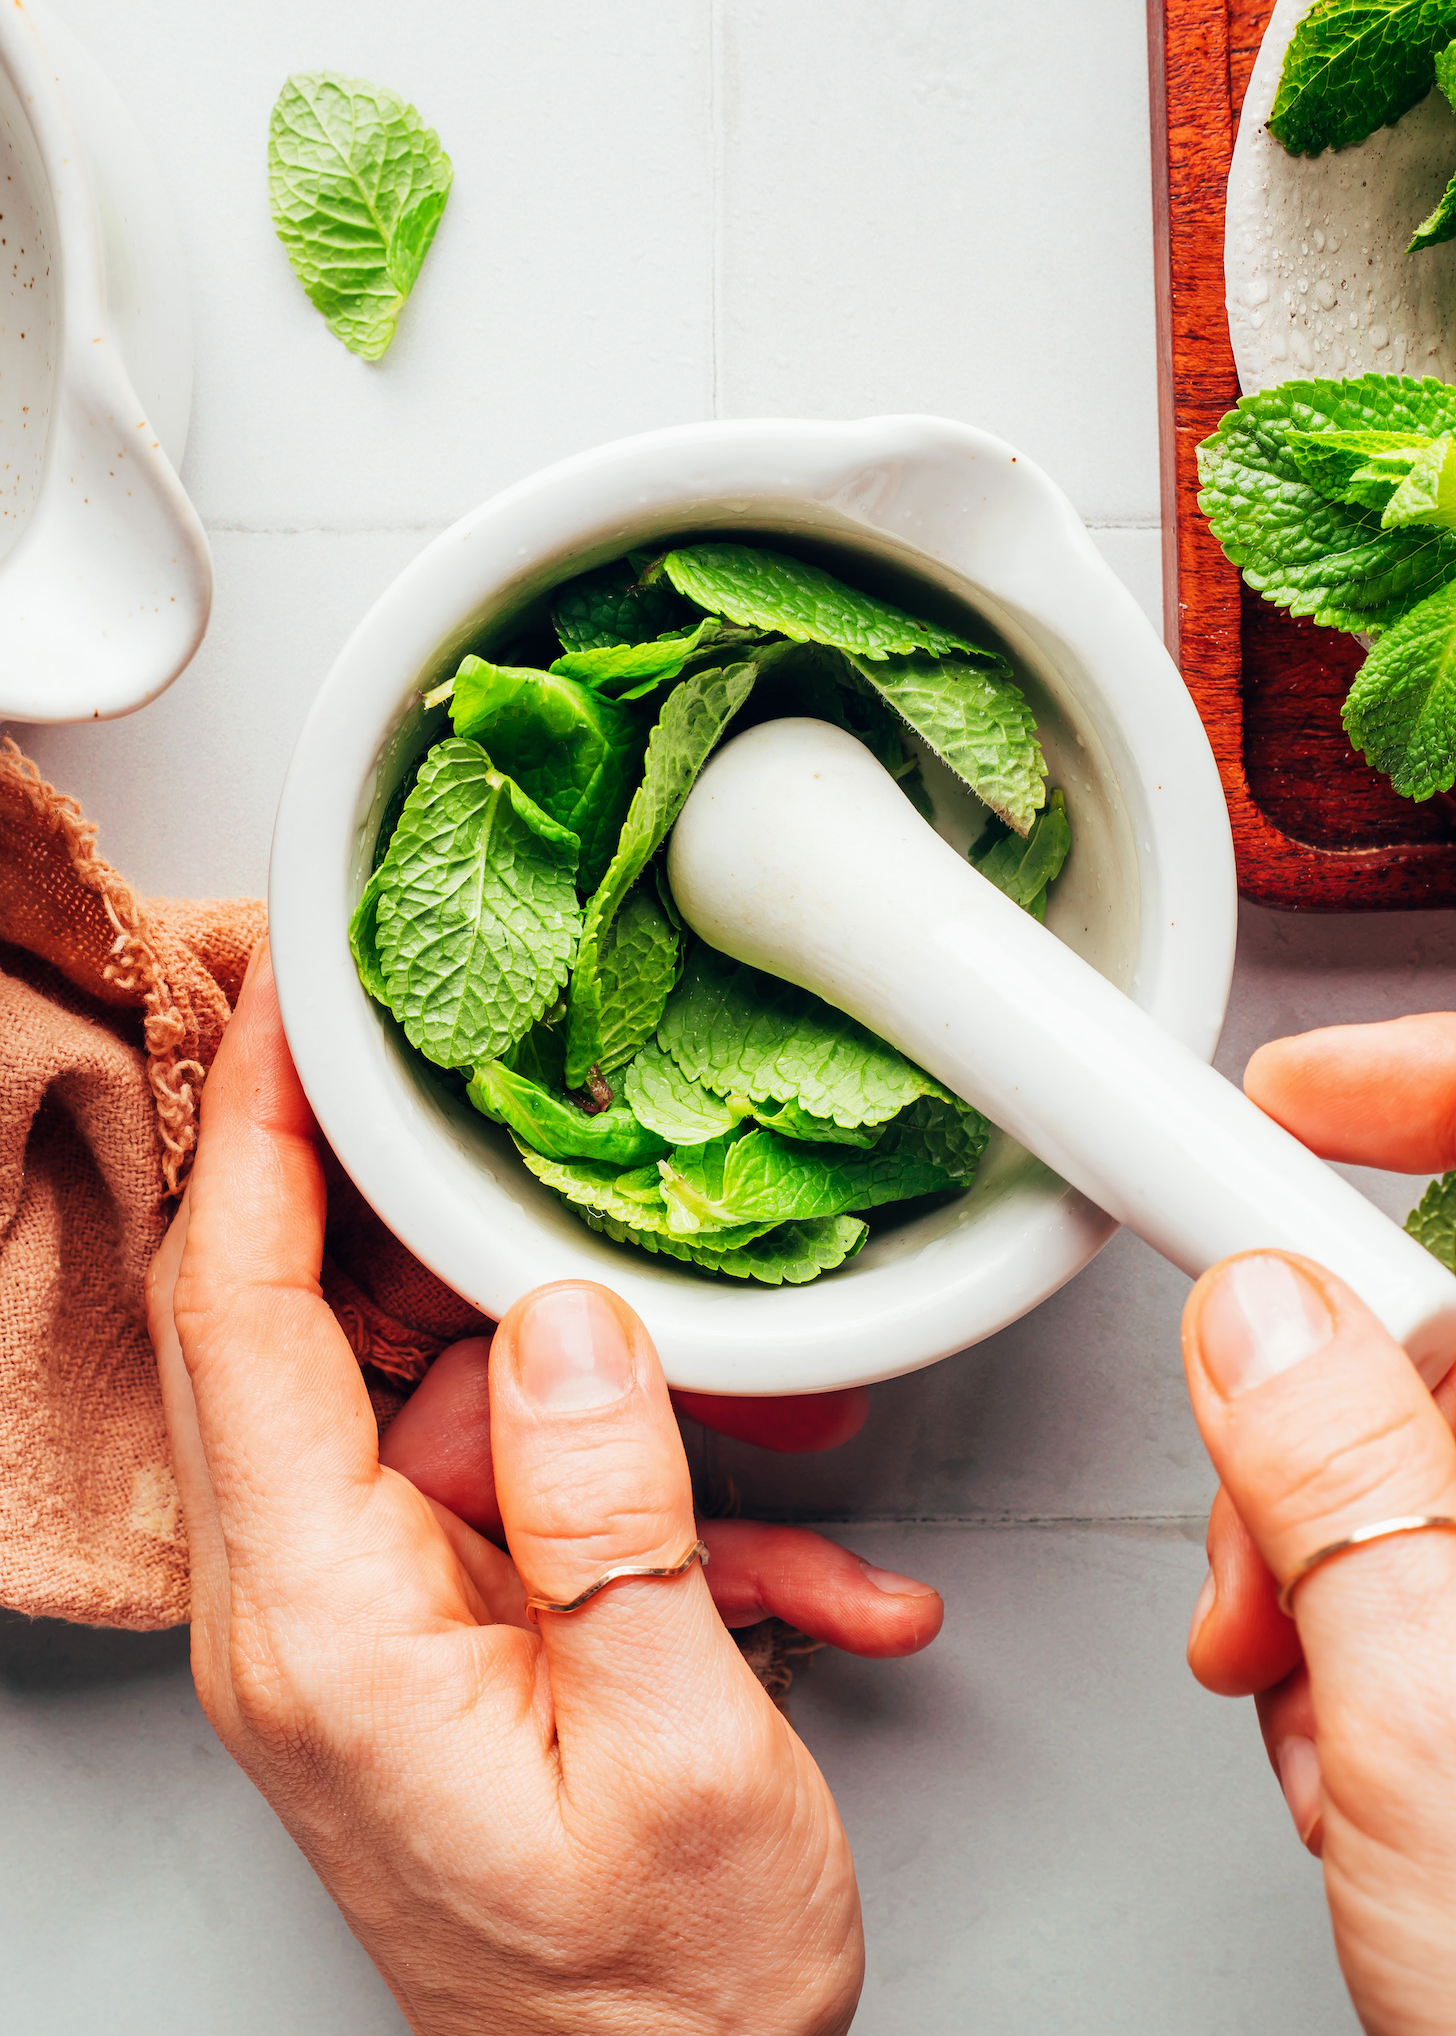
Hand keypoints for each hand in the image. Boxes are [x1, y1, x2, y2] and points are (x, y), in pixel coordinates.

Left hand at [147, 947, 941, 2034]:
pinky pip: (537, 1497)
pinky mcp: (455, 1628)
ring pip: (449, 1392)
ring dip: (602, 1366)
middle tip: (523, 1095)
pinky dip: (660, 1499)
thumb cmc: (651, 2010)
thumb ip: (614, 1513)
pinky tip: (797, 1559)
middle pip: (318, 1321)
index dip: (256, 1129)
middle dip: (429, 1202)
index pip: (238, 1314)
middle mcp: (317, 1608)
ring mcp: (383, 1615)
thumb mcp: (673, 1749)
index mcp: (325, 1627)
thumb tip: (567, 1318)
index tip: (296, 997)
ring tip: (751, 1366)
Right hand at [1183, 1013, 1455, 2035]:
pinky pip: (1430, 1569)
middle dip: (1313, 1433)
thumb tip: (1264, 1313)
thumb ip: (1337, 1483)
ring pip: (1422, 1467)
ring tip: (1320, 1719)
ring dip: (1317, 1574)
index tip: (1301, 1096)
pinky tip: (1359, 1758)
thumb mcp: (1436, 1730)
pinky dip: (1358, 1643)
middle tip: (1256, 1550)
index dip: (1428, 1090)